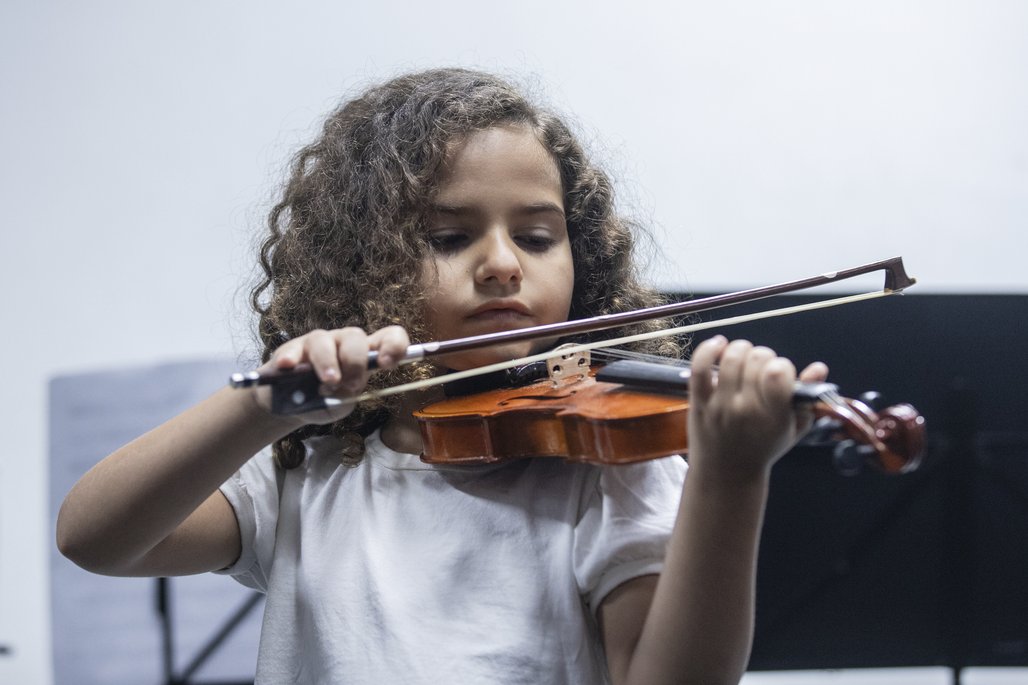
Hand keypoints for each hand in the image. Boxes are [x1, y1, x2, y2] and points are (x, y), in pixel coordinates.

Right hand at [253, 325, 410, 424]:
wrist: (292, 406)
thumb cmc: (325, 400)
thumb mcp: (343, 402)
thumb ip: (348, 394)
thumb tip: (344, 387)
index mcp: (364, 354)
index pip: (388, 337)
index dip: (393, 345)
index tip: (387, 363)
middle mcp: (343, 343)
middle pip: (355, 337)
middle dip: (355, 361)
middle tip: (350, 385)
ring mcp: (317, 343)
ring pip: (324, 341)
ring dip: (328, 362)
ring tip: (328, 381)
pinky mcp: (291, 349)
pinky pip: (292, 350)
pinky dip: (291, 358)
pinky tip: (288, 366)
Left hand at [687, 336, 828, 482]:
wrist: (726, 474)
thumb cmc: (762, 448)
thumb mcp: (793, 429)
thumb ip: (806, 398)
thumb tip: (819, 368)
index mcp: (773, 417)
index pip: (778, 373)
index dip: (782, 365)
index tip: (780, 373)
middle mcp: (746, 410)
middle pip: (756, 359)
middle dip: (764, 356)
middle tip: (762, 369)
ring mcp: (720, 405)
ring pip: (730, 357)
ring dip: (741, 349)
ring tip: (744, 357)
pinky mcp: (699, 402)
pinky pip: (699, 368)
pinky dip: (708, 349)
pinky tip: (719, 344)